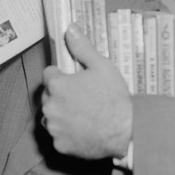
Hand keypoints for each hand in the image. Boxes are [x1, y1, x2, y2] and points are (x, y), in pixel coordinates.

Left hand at [41, 22, 131, 158]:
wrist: (127, 131)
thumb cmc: (115, 98)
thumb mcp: (102, 66)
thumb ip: (82, 48)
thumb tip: (69, 29)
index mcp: (57, 84)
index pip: (48, 74)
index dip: (61, 75)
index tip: (74, 81)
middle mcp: (50, 106)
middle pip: (48, 96)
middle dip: (60, 95)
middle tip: (82, 98)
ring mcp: (54, 127)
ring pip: (51, 117)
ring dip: (61, 114)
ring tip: (83, 115)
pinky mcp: (60, 145)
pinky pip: (58, 136)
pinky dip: (67, 134)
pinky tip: (83, 130)